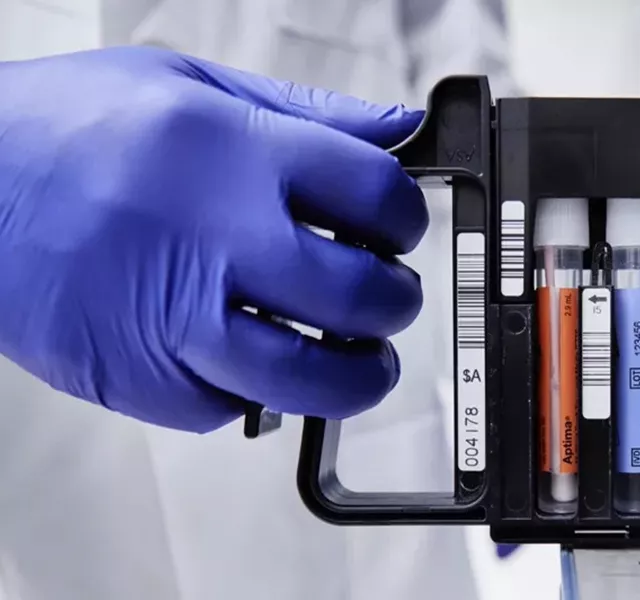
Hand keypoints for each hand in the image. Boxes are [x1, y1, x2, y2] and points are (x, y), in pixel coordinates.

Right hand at [0, 46, 426, 431]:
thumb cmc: (62, 129)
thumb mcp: (187, 85)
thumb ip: (303, 111)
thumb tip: (395, 128)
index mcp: (234, 154)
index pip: (376, 195)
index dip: (406, 217)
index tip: (397, 228)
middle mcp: (212, 238)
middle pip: (360, 297)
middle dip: (396, 302)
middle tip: (386, 298)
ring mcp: (172, 317)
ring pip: (309, 377)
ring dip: (356, 375)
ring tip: (359, 359)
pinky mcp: (135, 376)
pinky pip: (229, 408)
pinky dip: (254, 392)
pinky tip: (252, 359)